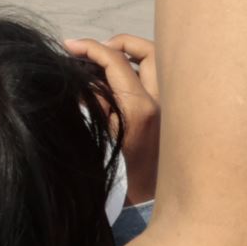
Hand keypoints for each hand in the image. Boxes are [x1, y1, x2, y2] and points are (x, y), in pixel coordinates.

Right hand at [66, 35, 159, 204]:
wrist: (153, 202)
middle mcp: (165, 102)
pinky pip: (160, 82)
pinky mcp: (177, 113)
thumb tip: (86, 79)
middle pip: (147, 49)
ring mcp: (174, 106)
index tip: (70, 46)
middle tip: (98, 52)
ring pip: (159, 63)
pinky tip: (123, 86)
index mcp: (141, 109)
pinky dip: (141, 75)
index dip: (90, 47)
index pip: (115, 60)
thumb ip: (96, 102)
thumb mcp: (102, 136)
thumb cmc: (124, 175)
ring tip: (110, 66)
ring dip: (135, 58)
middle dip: (120, 44)